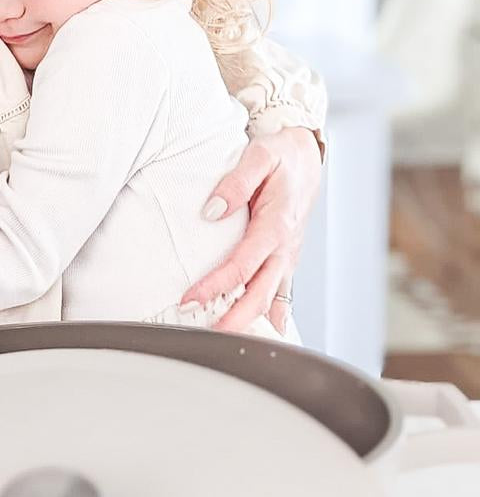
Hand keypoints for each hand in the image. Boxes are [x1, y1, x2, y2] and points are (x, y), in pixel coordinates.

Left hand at [182, 127, 322, 333]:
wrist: (306, 156)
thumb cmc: (281, 156)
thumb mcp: (259, 156)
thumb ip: (236, 182)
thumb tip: (212, 210)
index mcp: (276, 225)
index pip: (242, 265)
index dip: (215, 285)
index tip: (189, 298)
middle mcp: (284, 247)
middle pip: (260, 294)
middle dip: (234, 319)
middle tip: (204, 335)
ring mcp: (287, 255)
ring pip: (270, 299)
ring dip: (249, 322)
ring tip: (223, 340)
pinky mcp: (285, 257)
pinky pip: (281, 293)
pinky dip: (272, 316)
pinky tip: (262, 334)